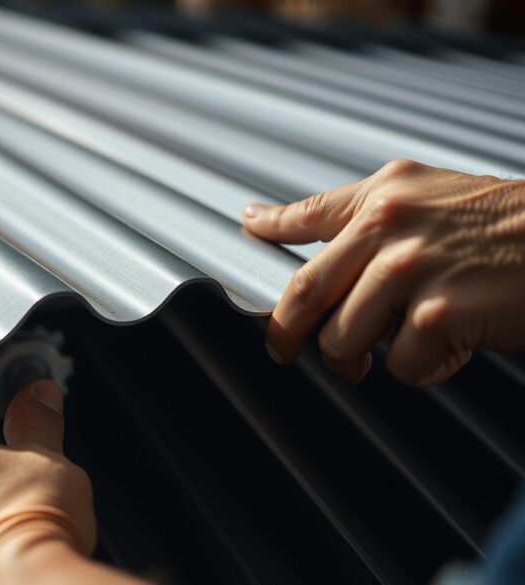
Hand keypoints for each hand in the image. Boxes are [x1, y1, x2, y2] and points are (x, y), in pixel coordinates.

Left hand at [244, 160, 524, 385]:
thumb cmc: (512, 223)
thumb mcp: (433, 195)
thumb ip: (364, 212)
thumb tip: (283, 221)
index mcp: (384, 196)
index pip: (306, 215)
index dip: (268, 231)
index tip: (249, 236)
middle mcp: (388, 228)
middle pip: (302, 296)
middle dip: (285, 334)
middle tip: (284, 351)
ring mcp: (410, 273)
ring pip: (343, 342)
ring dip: (358, 360)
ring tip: (388, 350)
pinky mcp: (438, 317)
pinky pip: (398, 366)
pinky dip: (420, 369)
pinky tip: (449, 349)